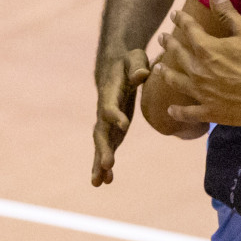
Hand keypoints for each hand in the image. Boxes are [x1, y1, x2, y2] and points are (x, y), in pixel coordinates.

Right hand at [91, 49, 152, 185]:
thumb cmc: (129, 62)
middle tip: (106, 164)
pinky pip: (107, 148)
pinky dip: (105, 164)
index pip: (110, 105)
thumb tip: (142, 74)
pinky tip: (107, 181)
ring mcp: (106, 122)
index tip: (124, 124)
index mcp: (110, 93)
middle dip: (103, 148)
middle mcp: (104, 110)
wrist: (115, 68)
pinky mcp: (112, 130)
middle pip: (101, 131)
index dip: (115, 115)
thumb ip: (137, 66)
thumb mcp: (135, 57)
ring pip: (100, 144)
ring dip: (99, 163)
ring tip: (98, 182)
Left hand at [156, 0, 240, 126]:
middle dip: (169, 44)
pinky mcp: (209, 111)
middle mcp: (198, 70)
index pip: (189, 30)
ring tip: (158, 69)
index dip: (181, 20)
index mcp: (207, 49)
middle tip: (162, 38)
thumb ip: (228, 12)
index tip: (175, 15)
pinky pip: (188, 113)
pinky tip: (171, 111)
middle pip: (178, 55)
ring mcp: (202, 92)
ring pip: (177, 82)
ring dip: (166, 74)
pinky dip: (178, 112)